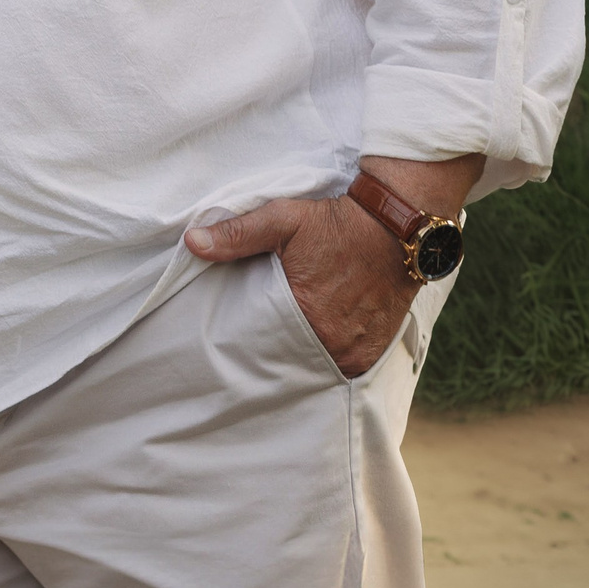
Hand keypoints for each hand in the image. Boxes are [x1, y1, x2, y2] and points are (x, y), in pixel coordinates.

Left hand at [186, 195, 416, 376]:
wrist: (396, 226)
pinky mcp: (372, 353)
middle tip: (253, 341)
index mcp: (303, 312)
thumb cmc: (335, 223)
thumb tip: (192, 242)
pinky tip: (309, 347)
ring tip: (281, 343)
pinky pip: (340, 367)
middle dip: (271, 347)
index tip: (231, 334)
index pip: (259, 339)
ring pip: (313, 364)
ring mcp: (355, 350)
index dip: (246, 336)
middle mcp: (332, 340)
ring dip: (298, 355)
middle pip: (286, 355)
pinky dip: (325, 358)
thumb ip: (236, 235)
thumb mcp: (281, 220)